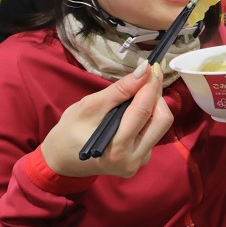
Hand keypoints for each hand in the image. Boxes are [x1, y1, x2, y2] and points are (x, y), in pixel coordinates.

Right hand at [40, 63, 172, 177]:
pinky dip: (149, 114)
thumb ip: (119, 90)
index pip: (144, 110)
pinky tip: (136, 107)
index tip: (153, 65)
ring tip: (140, 90)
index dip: (151, 85)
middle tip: (147, 77)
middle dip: (156, 95)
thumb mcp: (89, 106)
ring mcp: (141, 161)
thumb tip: (143, 70)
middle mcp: (134, 159)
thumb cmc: (69, 132)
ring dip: (155, 103)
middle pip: (162, 120)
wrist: (62, 160)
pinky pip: (154, 131)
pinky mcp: (143, 157)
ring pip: (161, 125)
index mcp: (117, 149)